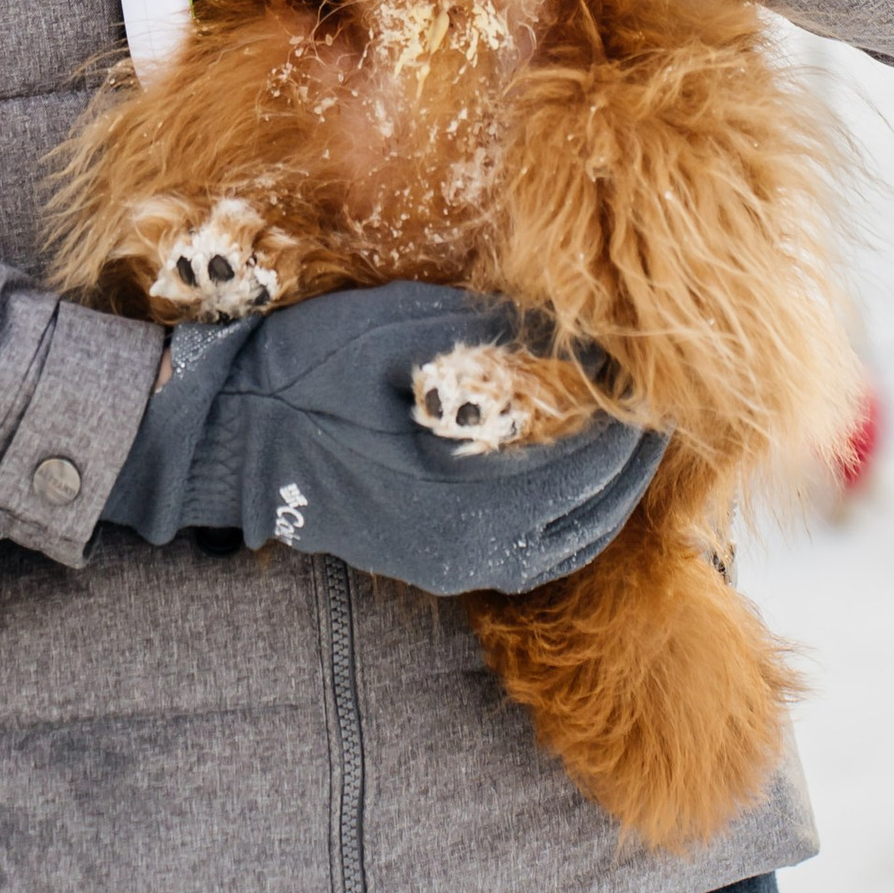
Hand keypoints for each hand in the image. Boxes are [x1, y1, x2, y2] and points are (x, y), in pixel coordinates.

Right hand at [100, 284, 664, 596]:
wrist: (233, 434)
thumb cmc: (313, 369)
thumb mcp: (407, 330)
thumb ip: (493, 337)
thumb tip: (576, 329)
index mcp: (475, 490)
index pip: (593, 458)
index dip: (630, 413)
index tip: (655, 370)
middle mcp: (475, 545)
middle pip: (596, 509)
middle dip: (632, 456)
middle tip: (660, 405)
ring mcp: (454, 563)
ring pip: (572, 542)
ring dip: (609, 492)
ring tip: (630, 439)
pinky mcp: (435, 563)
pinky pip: (533, 556)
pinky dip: (571, 521)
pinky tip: (577, 481)